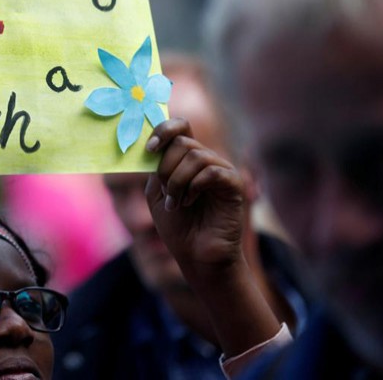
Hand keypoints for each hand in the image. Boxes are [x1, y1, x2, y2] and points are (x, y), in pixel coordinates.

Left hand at [144, 118, 245, 279]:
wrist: (196, 255)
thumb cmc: (177, 225)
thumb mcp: (156, 192)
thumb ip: (154, 167)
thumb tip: (151, 145)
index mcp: (185, 158)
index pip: (180, 126)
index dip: (163, 130)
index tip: (149, 149)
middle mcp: (205, 159)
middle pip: (182, 142)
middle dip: (166, 167)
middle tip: (166, 192)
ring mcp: (221, 170)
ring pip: (195, 156)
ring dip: (178, 181)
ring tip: (177, 202)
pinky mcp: (234, 184)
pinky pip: (212, 171)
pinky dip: (194, 186)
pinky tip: (190, 201)